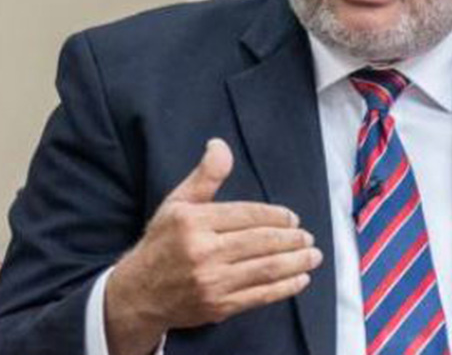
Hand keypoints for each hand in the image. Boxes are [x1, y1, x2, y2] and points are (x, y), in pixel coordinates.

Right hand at [104, 138, 321, 354]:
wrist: (139, 294)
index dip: (276, 216)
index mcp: (193, 222)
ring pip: (265, 269)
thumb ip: (205, 176)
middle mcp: (202, 252)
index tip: (292, 218)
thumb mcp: (177, 203)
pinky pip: (260, 295)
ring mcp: (211, 282)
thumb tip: (220, 145)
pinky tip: (300, 279)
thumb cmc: (162, 243)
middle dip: (291, 239)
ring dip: (296, 262)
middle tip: (308, 237)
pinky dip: (285, 287)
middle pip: (260, 242)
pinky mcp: (219, 306)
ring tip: (312, 255)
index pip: (246, 215)